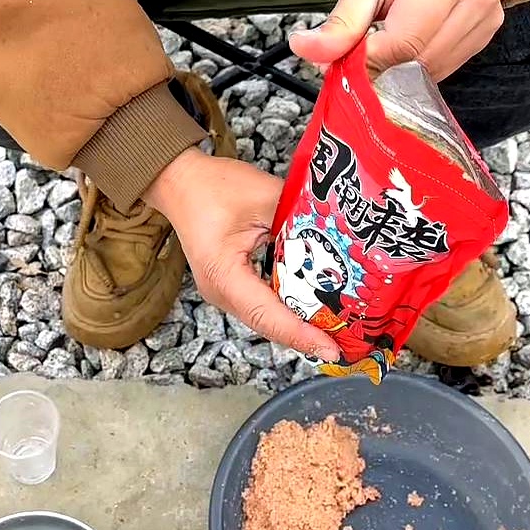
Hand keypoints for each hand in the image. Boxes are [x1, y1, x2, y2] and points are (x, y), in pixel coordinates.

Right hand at [144, 150, 341, 362]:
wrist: (180, 181)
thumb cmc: (213, 186)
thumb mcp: (264, 196)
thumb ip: (300, 218)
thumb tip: (337, 237)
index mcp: (224, 274)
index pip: (268, 314)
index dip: (301, 334)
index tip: (331, 348)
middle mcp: (220, 292)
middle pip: (268, 324)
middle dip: (307, 335)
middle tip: (348, 342)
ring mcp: (224, 292)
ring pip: (267, 318)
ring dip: (300, 325)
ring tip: (339, 331)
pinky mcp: (232, 286)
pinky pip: (263, 305)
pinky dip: (289, 308)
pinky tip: (317, 308)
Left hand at [290, 0, 502, 78]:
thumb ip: (341, 20)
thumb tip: (308, 51)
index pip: (404, 43)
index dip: (367, 61)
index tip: (340, 61)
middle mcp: (476, 0)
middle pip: (418, 62)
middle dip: (380, 67)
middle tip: (354, 54)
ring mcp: (486, 19)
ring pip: (431, 72)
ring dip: (398, 69)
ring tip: (381, 40)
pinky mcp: (486, 33)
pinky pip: (444, 67)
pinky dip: (416, 65)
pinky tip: (405, 42)